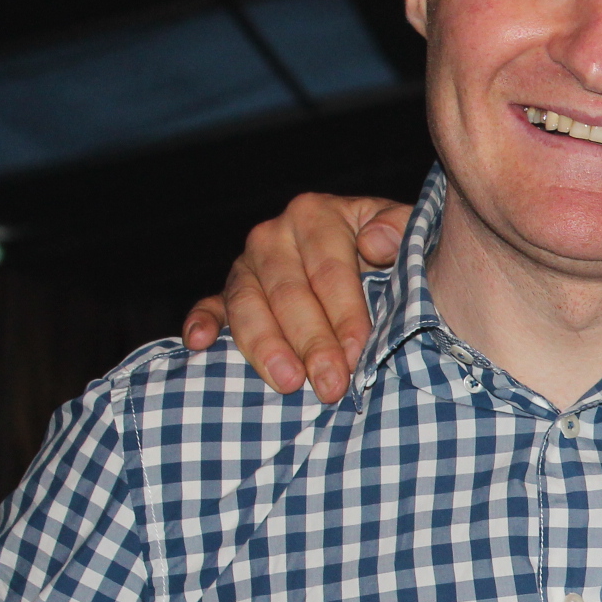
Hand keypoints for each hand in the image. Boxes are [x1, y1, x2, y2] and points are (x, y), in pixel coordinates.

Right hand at [182, 196, 412, 400]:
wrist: (367, 251)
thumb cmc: (390, 248)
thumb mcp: (402, 230)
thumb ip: (399, 229)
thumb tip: (375, 241)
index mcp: (316, 216)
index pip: (330, 272)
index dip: (346, 315)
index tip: (359, 353)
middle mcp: (274, 236)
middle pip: (289, 294)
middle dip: (312, 344)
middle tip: (330, 386)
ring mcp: (247, 265)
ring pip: (247, 305)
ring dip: (264, 347)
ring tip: (287, 382)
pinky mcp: (228, 292)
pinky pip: (211, 306)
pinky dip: (202, 323)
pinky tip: (199, 345)